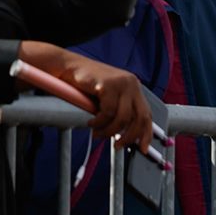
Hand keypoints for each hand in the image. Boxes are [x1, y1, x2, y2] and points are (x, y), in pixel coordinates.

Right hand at [19, 42, 153, 152]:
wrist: (69, 66)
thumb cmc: (86, 84)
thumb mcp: (109, 97)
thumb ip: (119, 111)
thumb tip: (126, 134)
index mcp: (133, 87)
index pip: (147, 114)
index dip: (146, 134)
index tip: (142, 148)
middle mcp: (131, 83)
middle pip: (139, 118)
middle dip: (129, 136)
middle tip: (117, 145)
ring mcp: (121, 83)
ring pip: (122, 118)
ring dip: (109, 131)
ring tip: (97, 133)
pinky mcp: (108, 84)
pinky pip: (108, 112)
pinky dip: (99, 122)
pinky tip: (91, 123)